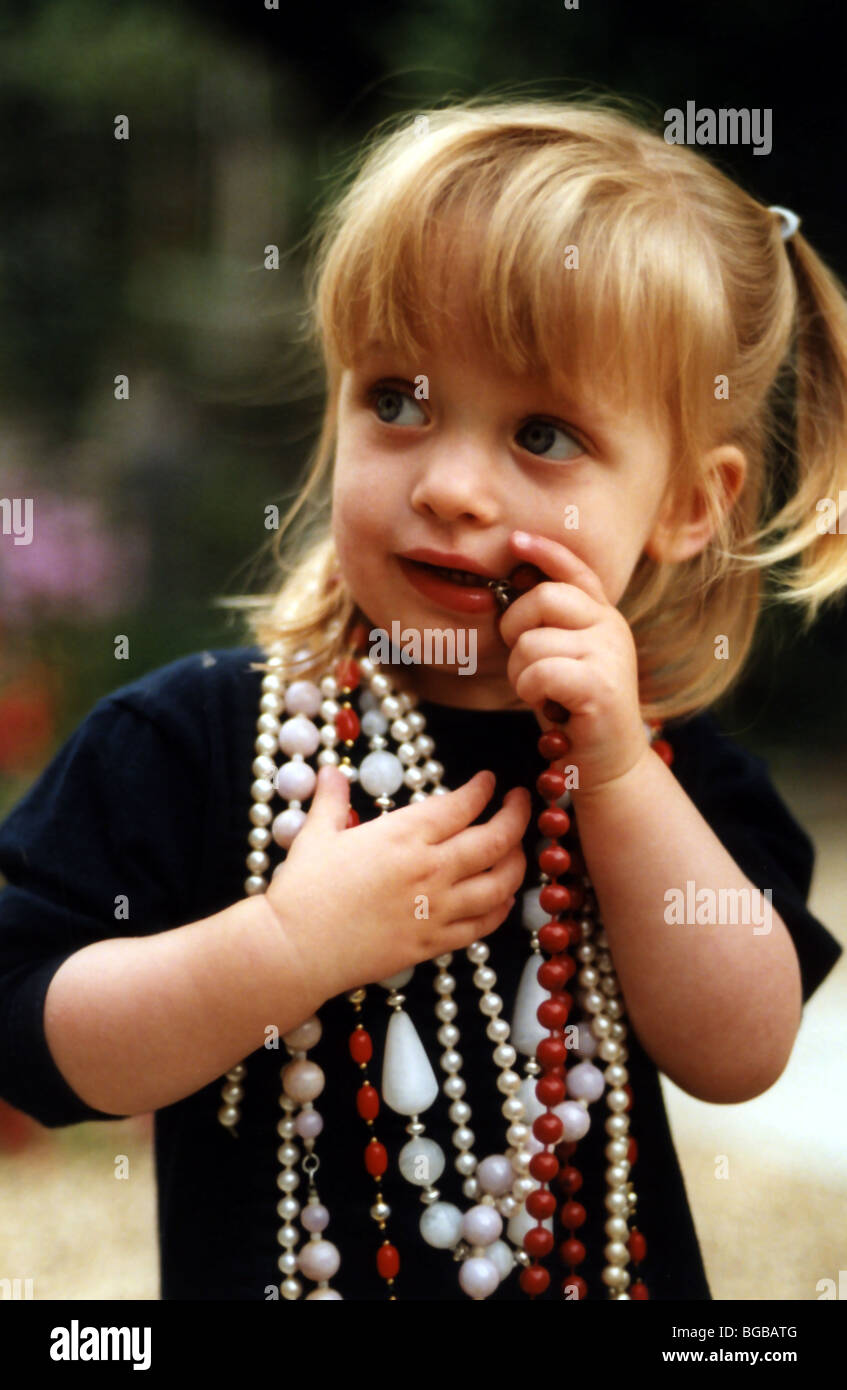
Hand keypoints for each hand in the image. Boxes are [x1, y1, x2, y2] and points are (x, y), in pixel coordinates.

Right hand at [262, 764, 531, 1000]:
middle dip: (516, 817)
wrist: (296, 950)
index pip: (461, 805)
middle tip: (523, 802)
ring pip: (499, 884)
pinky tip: (503, 898)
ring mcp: (436, 909)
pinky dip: (501, 909)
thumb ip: (331, 800)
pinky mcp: (433, 943)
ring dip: (517, 863)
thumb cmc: (302, 891)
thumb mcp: (316, 835)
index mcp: (403, 835)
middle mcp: (429, 869)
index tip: (490, 782)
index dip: (482, 790)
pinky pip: (483, 925)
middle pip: (494, 840)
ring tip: (519, 850)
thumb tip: (333, 770)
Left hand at [497, 530, 650, 795]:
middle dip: (515, 628)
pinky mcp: (600, 685)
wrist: (609, 765)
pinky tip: (548, 707)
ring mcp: (610, 653)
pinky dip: (529, 691)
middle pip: (543, 597)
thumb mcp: (564, 658)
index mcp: (603, 616)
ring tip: (542, 694)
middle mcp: (612, 626)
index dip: (546, 552)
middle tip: (525, 663)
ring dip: (520, 673)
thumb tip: (513, 585)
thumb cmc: (574, 711)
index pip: (575, 570)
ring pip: (531, 641)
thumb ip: (548, 625)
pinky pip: (538, 672)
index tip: (515, 541)